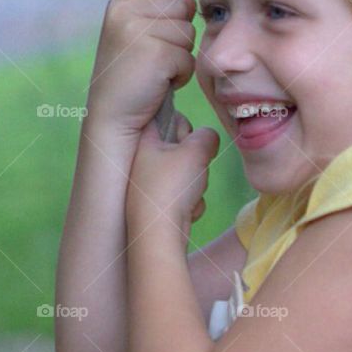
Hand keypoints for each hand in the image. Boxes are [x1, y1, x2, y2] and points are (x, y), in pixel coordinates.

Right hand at [86, 0, 198, 136]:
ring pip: (188, 31)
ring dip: (180, 54)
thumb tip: (191, 1)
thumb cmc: (130, 80)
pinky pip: (188, 57)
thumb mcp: (134, 36)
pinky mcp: (155, 52)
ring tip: (154, 71)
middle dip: (176, 33)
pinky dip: (181, 74)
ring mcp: (137, 30)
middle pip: (180, 5)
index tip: (154, 18)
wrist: (113, 120)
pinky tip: (158, 84)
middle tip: (152, 57)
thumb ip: (156, 12)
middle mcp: (122, 12)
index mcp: (116, 5)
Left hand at [126, 111, 219, 243]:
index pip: (169, 116)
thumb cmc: (171, 187)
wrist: (158, 236)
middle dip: (194, 160)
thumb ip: (207, 135)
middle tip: (191, 169)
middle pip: (182, 147)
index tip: (186, 140)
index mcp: (144, 140)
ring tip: (188, 194)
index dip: (185, 127)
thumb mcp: (195, 151)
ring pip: (187, 173)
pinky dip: (190, 203)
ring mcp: (150, 184)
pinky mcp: (158, 205)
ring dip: (196, 183)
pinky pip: (184, 195)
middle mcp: (143, 160)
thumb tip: (208, 138)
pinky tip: (185, 211)